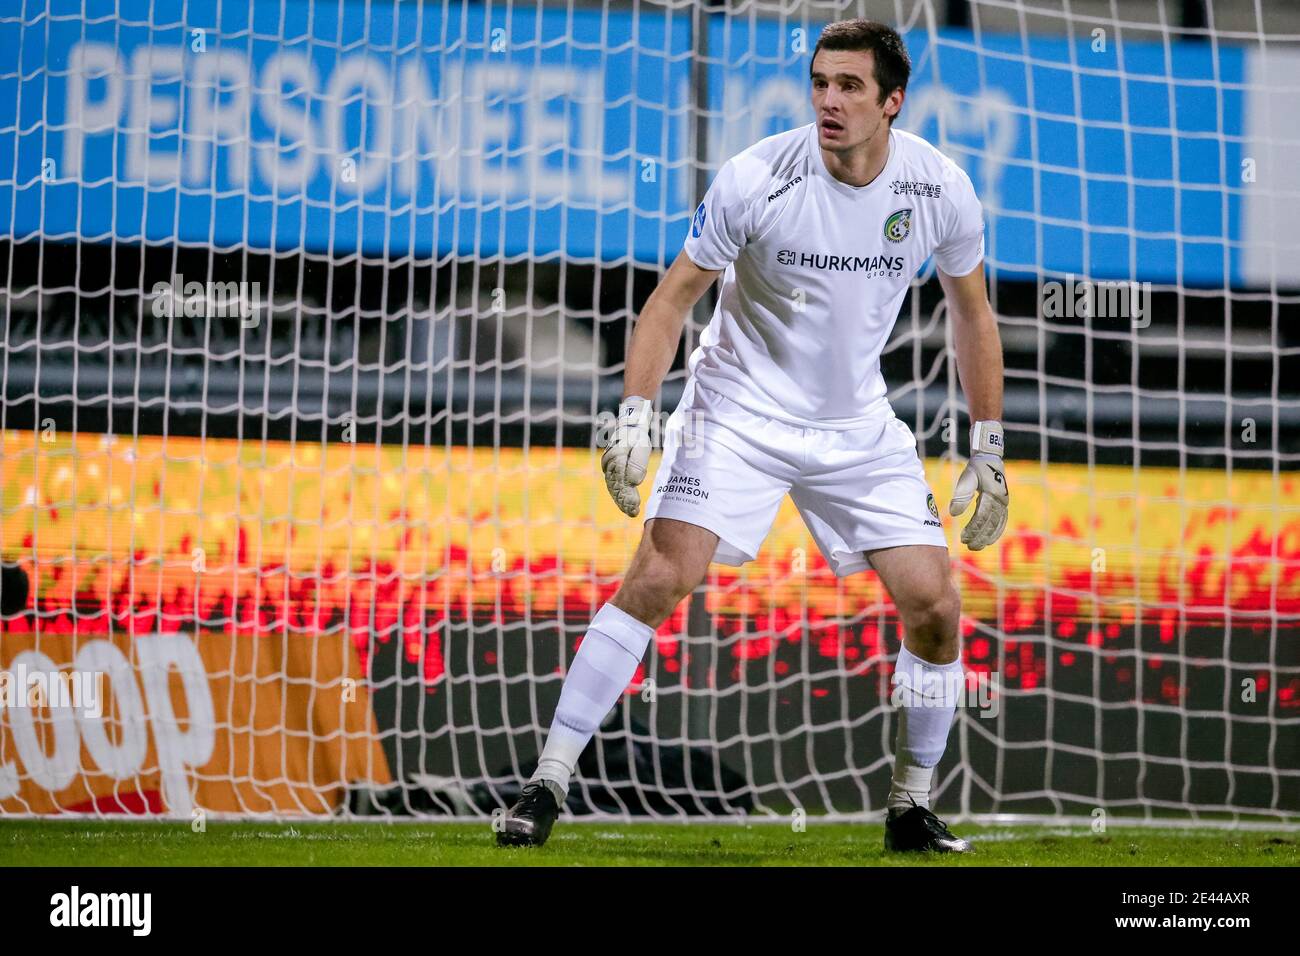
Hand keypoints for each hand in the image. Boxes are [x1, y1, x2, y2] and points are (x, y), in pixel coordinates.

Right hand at [602, 396, 653, 516]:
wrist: (629, 427)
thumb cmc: (636, 437)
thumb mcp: (640, 446)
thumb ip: (637, 464)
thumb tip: (634, 481)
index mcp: (616, 461)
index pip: (621, 483)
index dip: (627, 497)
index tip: (634, 508)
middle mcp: (609, 466)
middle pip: (616, 488)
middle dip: (625, 502)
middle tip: (634, 513)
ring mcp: (609, 469)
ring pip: (614, 489)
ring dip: (622, 501)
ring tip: (632, 512)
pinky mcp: (613, 471)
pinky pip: (615, 486)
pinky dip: (621, 496)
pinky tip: (628, 505)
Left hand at [948, 421, 1008, 550]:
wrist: (990, 458)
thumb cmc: (976, 468)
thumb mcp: (966, 479)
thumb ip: (961, 496)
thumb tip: (954, 514)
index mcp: (992, 494)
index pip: (982, 516)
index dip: (973, 529)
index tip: (963, 538)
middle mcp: (1001, 500)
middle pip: (991, 524)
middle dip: (980, 537)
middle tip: (968, 546)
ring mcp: (1004, 503)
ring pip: (997, 525)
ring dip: (987, 537)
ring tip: (976, 547)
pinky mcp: (1003, 504)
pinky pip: (1001, 522)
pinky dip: (996, 532)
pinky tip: (988, 540)